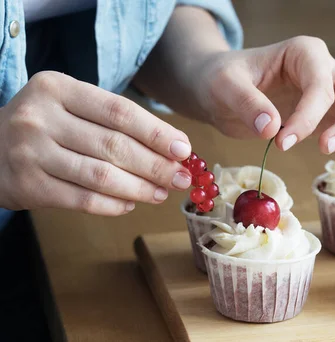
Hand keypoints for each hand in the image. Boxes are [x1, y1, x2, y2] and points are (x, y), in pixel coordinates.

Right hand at [0, 71, 192, 215]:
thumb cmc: (45, 125)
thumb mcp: (72, 107)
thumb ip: (117, 122)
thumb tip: (174, 148)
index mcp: (57, 88)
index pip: (119, 112)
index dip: (157, 133)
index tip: (184, 150)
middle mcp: (39, 117)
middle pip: (114, 146)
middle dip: (156, 165)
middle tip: (182, 178)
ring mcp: (29, 153)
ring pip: (101, 176)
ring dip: (140, 188)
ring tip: (161, 193)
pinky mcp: (27, 186)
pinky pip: (82, 200)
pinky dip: (112, 205)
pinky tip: (130, 204)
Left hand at [193, 36, 334, 173]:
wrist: (220, 89)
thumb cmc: (222, 79)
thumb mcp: (223, 85)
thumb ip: (246, 102)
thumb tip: (271, 128)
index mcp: (305, 53)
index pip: (322, 85)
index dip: (308, 117)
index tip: (282, 143)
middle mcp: (328, 70)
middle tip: (326, 151)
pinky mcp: (333, 116)